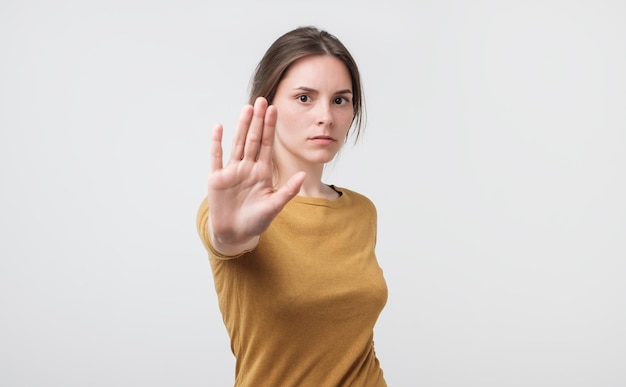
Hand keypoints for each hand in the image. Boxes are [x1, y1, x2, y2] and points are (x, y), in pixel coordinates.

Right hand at [207, 97, 304, 254]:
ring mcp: (232, 172)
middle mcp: (247, 168)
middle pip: (253, 139)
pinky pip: (217, 158)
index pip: (267, 144)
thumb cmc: (256, 221)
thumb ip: (288, 190)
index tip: (274, 109)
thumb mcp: (275, 206)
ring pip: (238, 144)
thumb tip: (303, 175)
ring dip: (242, 126)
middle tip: (262, 100)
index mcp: (262, 172)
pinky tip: (219, 128)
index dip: (270, 127)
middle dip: (257, 120)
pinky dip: (217, 143)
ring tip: (247, 109)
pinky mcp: (217, 179)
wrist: (235, 234)